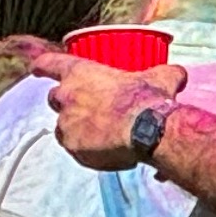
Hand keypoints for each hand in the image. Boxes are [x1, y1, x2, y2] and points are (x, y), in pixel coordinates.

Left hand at [27, 41, 189, 170]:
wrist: (148, 130)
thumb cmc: (148, 99)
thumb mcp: (161, 78)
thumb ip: (165, 73)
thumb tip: (177, 73)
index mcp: (80, 73)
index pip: (49, 63)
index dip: (43, 66)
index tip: (37, 69)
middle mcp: (66, 96)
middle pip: (53, 98)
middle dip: (66, 104)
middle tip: (88, 110)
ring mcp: (66, 123)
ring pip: (63, 127)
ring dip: (77, 130)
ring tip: (102, 137)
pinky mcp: (72, 147)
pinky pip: (76, 151)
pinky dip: (88, 152)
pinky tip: (108, 153)